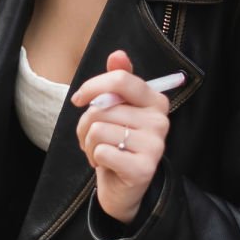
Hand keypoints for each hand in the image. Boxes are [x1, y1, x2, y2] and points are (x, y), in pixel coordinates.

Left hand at [72, 50, 170, 224]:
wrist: (124, 186)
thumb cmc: (118, 142)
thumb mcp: (118, 109)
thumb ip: (119, 81)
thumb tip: (118, 54)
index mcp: (155, 101)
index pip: (120, 80)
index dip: (92, 86)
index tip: (78, 99)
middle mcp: (160, 121)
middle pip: (103, 108)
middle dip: (86, 124)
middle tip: (93, 138)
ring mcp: (155, 146)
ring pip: (98, 129)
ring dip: (88, 143)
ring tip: (100, 151)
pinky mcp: (143, 168)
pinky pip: (101, 151)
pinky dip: (95, 158)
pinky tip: (105, 164)